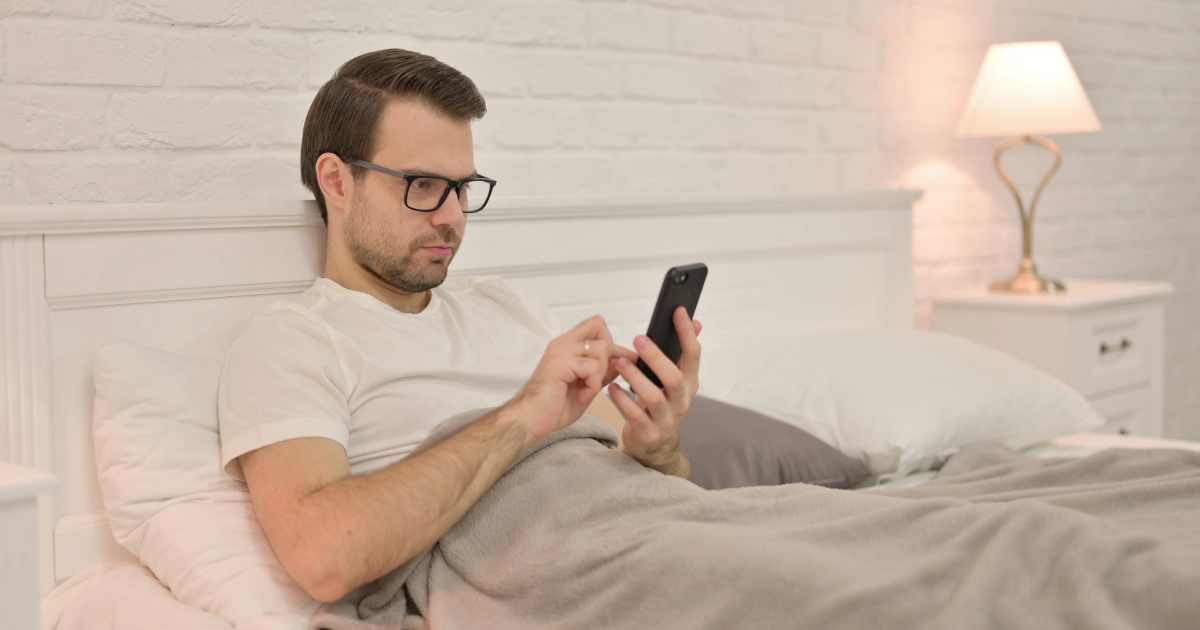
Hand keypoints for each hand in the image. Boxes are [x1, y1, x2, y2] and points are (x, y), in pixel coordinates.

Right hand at [512, 315, 638, 444]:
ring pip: (601, 350)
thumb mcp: (586, 386)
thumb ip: (602, 372)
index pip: (597, 326)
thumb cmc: (551, 406)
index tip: (615, 366)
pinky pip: (593, 368)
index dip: (612, 344)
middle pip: (602, 333)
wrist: (529, 420)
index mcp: (567, 346)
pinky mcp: (560, 363)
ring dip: (600, 375)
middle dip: (608, 360)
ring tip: (585, 391)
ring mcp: (561, 351)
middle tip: (595, 381)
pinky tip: (581, 396)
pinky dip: (593, 386)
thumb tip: (623, 361)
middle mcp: (563, 343)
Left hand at [608, 307, 701, 471]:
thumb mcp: (676, 381)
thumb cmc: (662, 406)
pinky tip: (611, 387)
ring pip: (653, 398)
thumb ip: (682, 354)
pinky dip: (622, 400)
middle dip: (657, 358)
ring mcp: (666, 419)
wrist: (656, 447)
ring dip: (635, 378)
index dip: (687, 334)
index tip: (679, 312)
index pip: (693, 356)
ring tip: (619, 363)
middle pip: (674, 379)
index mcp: (689, 384)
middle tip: (639, 340)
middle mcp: (681, 401)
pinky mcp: (649, 433)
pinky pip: (635, 415)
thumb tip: (696, 322)